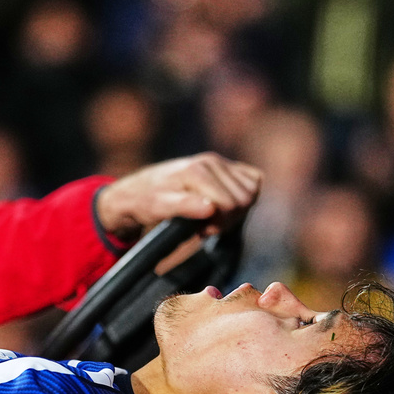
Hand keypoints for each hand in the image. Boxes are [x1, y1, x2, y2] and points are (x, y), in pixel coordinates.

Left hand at [95, 153, 261, 241]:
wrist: (140, 189)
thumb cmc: (148, 201)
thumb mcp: (160, 208)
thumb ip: (185, 207)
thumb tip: (211, 209)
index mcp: (197, 171)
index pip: (231, 204)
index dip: (220, 224)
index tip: (201, 231)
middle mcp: (211, 162)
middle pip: (244, 199)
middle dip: (228, 218)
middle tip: (205, 225)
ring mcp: (220, 162)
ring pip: (251, 191)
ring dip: (235, 210)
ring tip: (211, 215)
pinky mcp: (226, 166)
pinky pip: (253, 181)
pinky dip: (243, 197)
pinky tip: (222, 204)